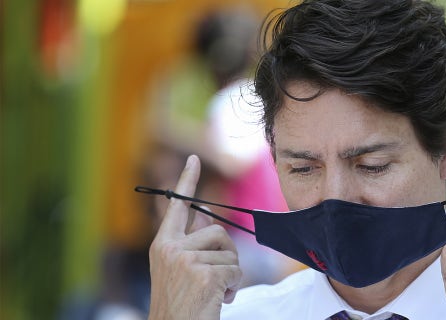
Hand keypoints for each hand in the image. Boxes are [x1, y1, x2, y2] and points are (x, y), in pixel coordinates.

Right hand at [148, 155, 241, 319]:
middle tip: (221, 276)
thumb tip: (206, 216)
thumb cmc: (180, 305)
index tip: (194, 159)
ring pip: (229, 252)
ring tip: (216, 292)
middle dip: (227, 253)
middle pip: (217, 231)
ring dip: (231, 274)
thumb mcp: (179, 270)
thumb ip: (192, 243)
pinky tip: (219, 300)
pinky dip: (233, 286)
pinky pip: (235, 270)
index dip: (187, 181)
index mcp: (162, 245)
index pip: (177, 207)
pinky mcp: (204, 273)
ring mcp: (186, 260)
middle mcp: (171, 248)